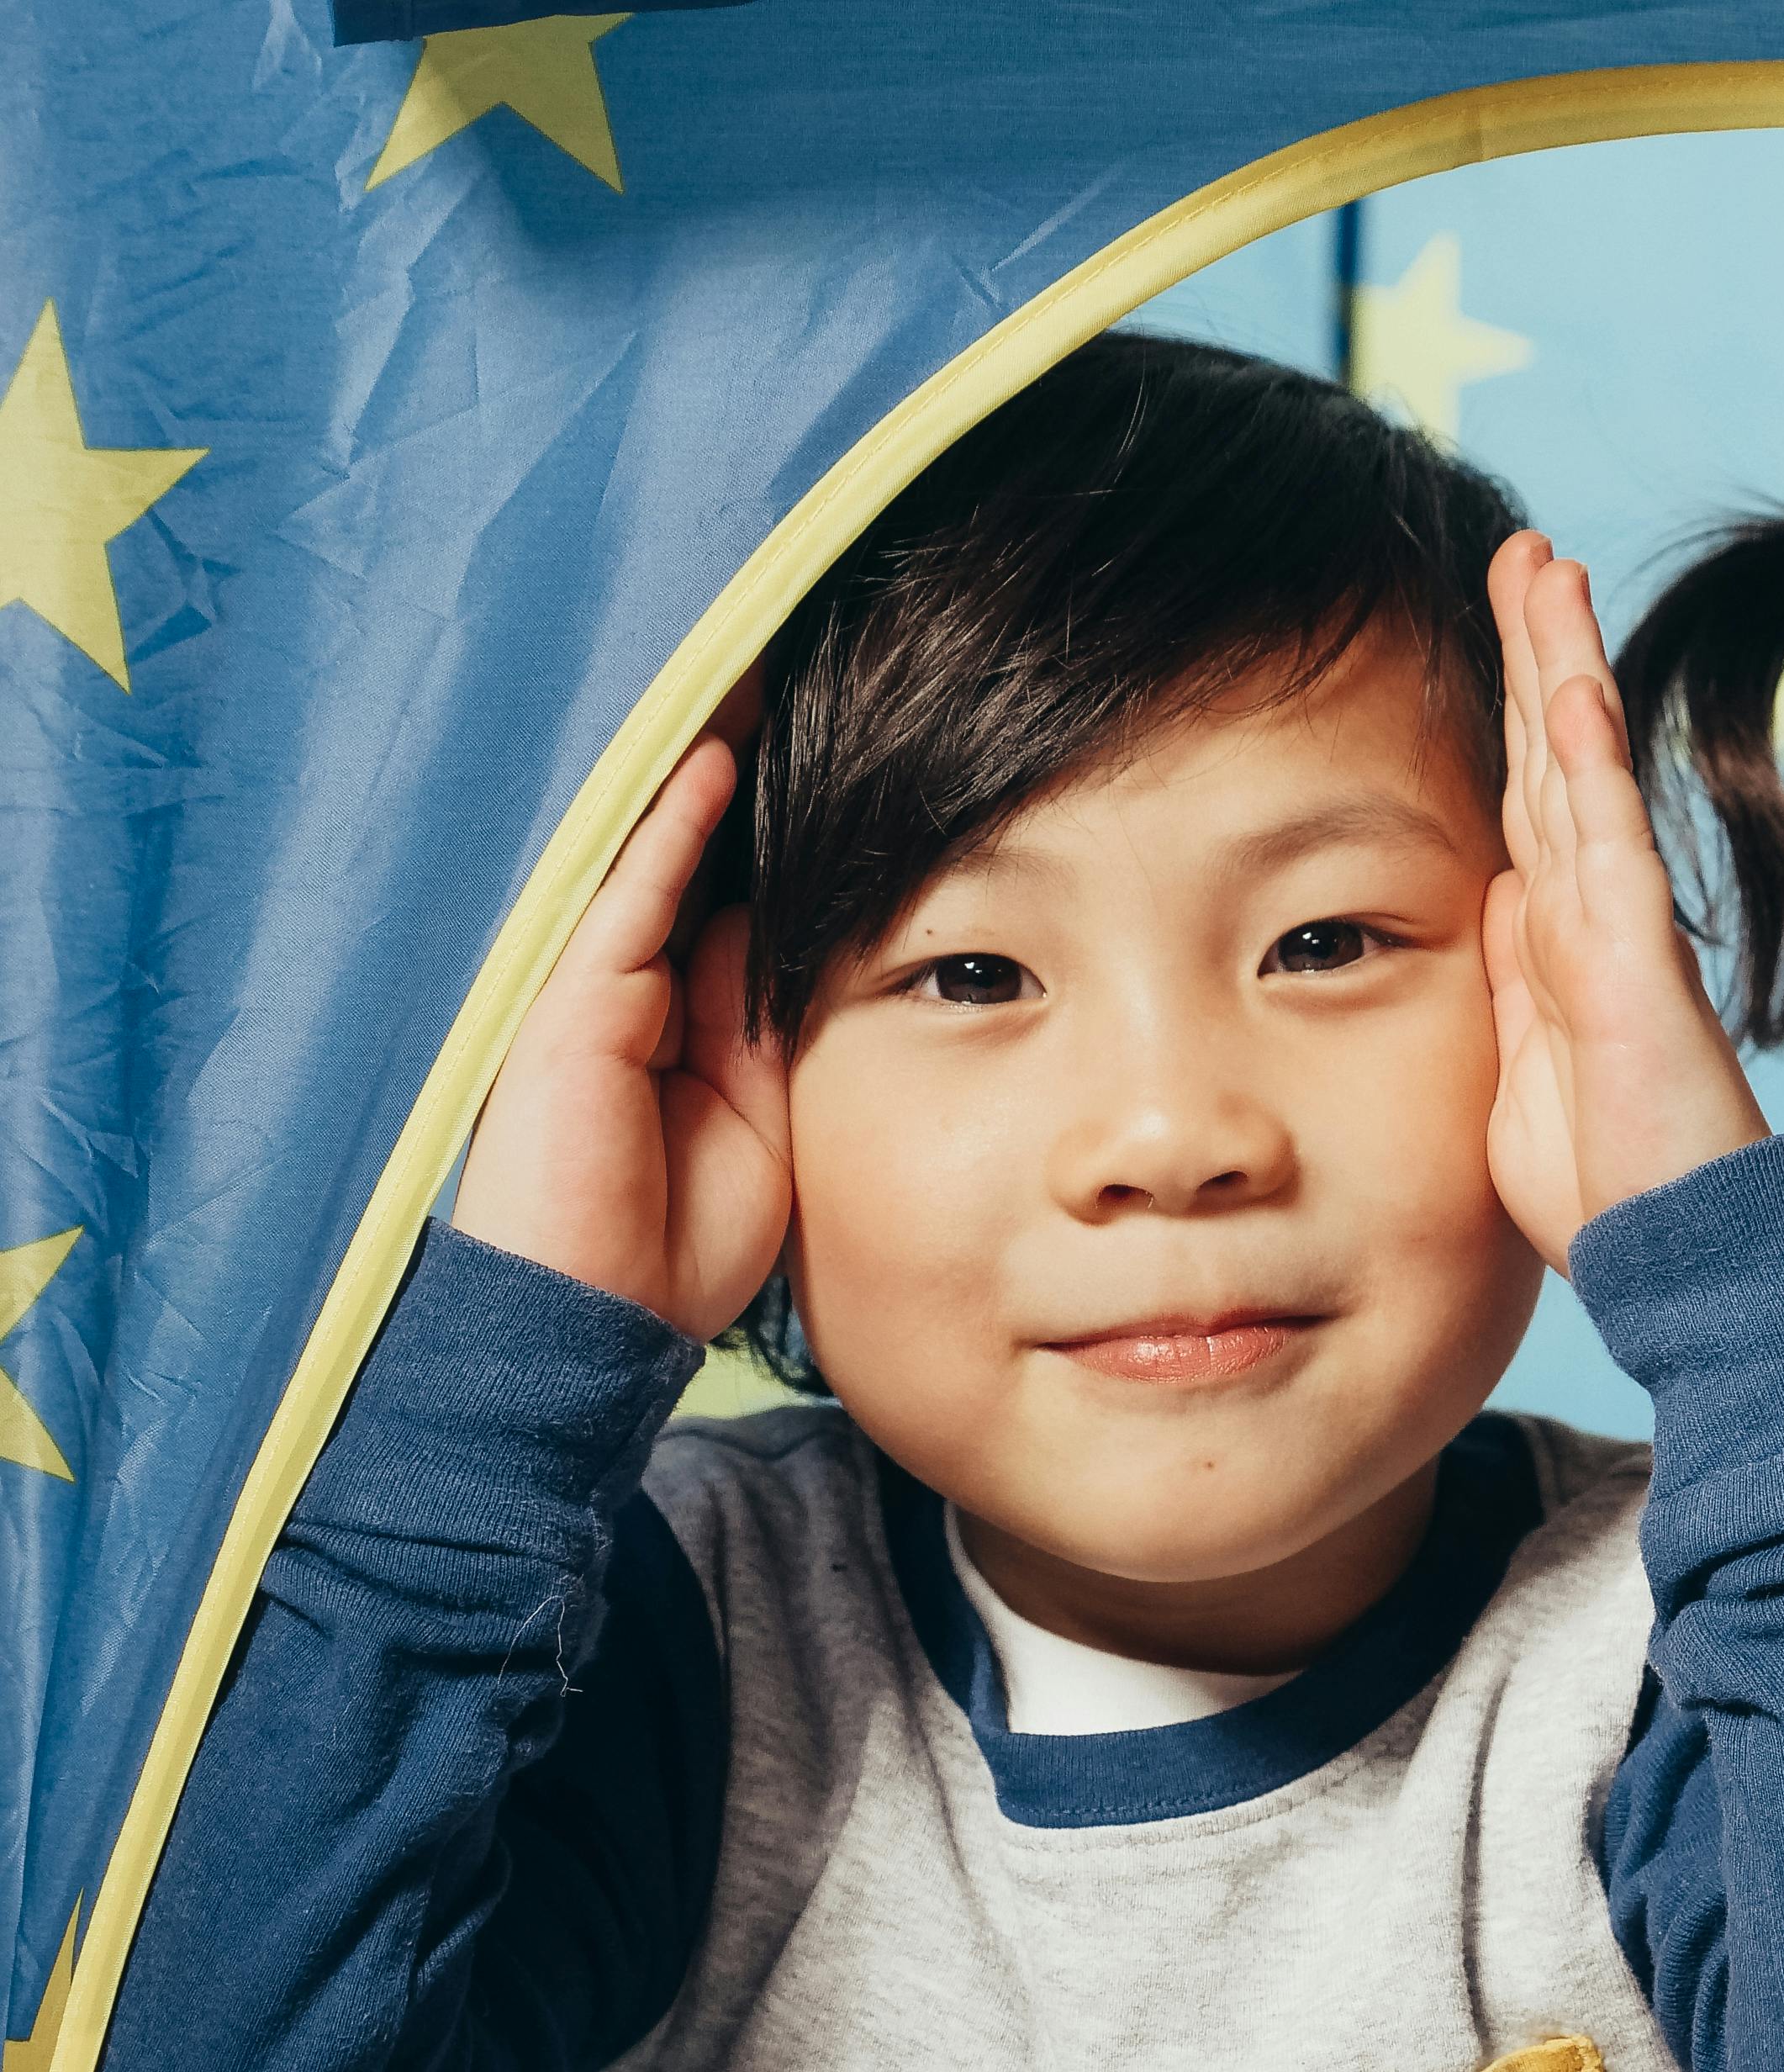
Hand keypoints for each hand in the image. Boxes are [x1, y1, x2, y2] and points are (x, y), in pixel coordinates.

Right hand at [451, 718, 790, 1338]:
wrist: (591, 1326)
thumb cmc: (677, 1245)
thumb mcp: (767, 1123)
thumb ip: (780, 1033)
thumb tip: (812, 938)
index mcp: (683, 1022)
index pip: (742, 898)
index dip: (794, 834)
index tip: (857, 757)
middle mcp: (635, 991)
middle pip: (701, 859)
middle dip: (753, 779)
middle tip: (808, 676)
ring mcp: (596, 991)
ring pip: (662, 857)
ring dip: (713, 774)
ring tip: (763, 679)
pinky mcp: (570, 1004)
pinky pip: (632, 895)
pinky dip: (674, 828)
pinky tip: (716, 761)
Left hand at [1481, 533, 1771, 1272]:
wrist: (1688, 1264)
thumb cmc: (1613, 1191)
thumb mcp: (1522, 1076)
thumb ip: (1517, 984)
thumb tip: (1503, 898)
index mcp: (1564, 940)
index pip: (1532, 797)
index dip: (1518, 708)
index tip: (1510, 621)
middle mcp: (1597, 917)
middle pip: (1557, 754)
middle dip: (1539, 647)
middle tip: (1524, 550)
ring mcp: (1621, 933)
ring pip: (1582, 772)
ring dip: (1562, 666)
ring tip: (1547, 569)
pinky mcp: (1638, 968)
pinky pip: (1606, 847)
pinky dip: (1587, 767)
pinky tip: (1572, 692)